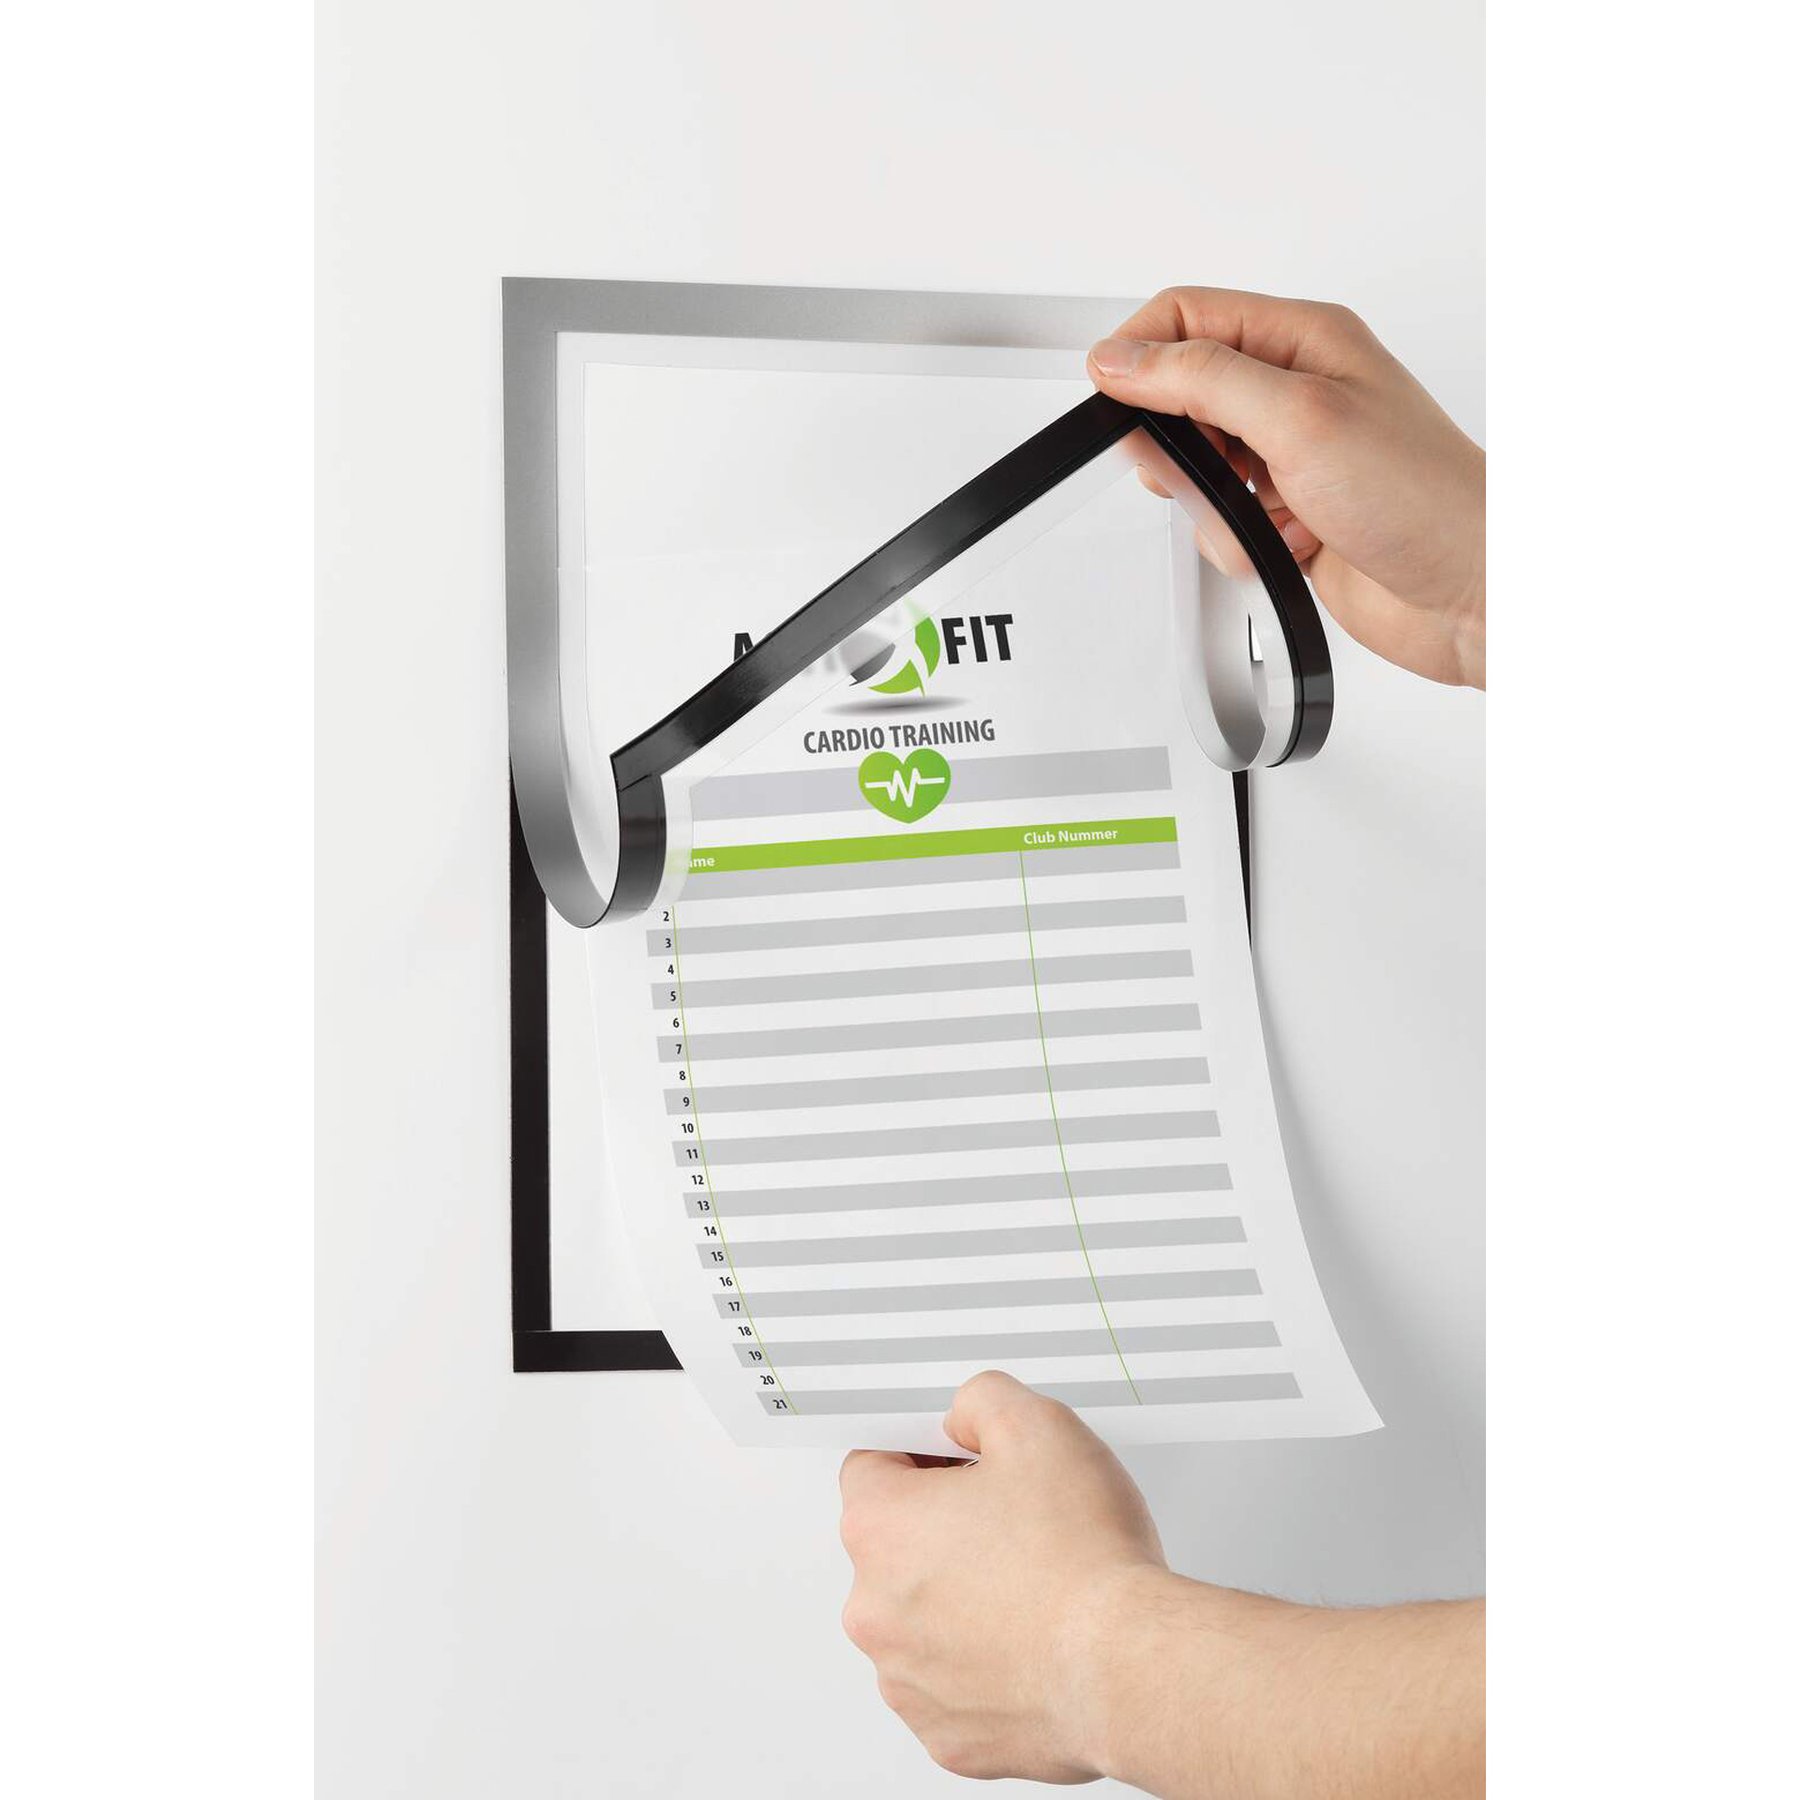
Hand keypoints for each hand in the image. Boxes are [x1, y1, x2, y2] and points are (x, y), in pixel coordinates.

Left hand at [837, 1370, 1162, 1781]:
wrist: (1130, 1668)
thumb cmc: (1085, 1563)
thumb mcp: (1036, 1424)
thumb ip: (981, 1399)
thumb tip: (964, 1418)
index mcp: (880, 1528)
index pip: (871, 1467)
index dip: (926, 1457)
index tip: (965, 1467)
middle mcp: (875, 1611)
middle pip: (895, 1547)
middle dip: (946, 1531)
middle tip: (1014, 1525)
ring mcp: (907, 1680)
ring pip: (922, 1620)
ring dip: (962, 1601)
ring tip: (1033, 1588)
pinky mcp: (947, 1735)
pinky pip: (952, 1685)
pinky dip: (985, 1664)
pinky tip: (1034, 1641)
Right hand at [1088, 287, 1484, 688]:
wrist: (1473, 589)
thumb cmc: (1424, 496)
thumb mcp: (1299, 416)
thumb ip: (1202, 380)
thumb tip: (1125, 359)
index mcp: (1303, 340)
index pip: (1187, 316)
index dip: (1138, 353)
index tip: (1113, 401)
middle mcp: (1295, 393)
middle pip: (1180, 396)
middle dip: (1176, 448)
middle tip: (1206, 474)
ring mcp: (1291, 458)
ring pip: (1196, 471)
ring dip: (1214, 507)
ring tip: (1262, 516)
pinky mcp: (1289, 517)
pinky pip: (1222, 525)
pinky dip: (1241, 545)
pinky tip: (1287, 546)